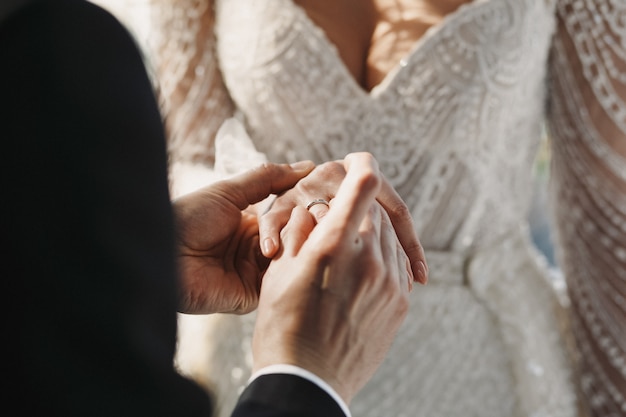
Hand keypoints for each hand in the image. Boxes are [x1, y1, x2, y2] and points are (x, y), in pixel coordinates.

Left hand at [173, 161, 314, 313]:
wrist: (162, 251)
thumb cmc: (189, 217)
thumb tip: (307, 166)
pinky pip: (278, 283)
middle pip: (293, 239)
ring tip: (309, 230)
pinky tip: (294, 251)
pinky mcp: (250, 296)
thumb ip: (268, 179)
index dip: (305, 208)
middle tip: (322, 215)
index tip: (325, 196)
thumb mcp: (230, 191)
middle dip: (306, 226)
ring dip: (298, 244)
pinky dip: (288, 267)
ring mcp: (252, 274)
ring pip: (290, 260)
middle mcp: (253, 251)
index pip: (289, 218)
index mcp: (250, 226)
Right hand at [252, 153, 410, 403]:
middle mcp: (369, 259)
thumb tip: (318, 210)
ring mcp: (389, 283)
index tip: (357, 160)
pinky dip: (384, 258)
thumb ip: (301, 232)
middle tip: (340, 220)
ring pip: (390, 238)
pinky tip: (364, 271)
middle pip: (375, 213)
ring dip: (372, 234)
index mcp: (333, 246)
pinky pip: (399, 265)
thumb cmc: (282, 326)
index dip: (362, 165)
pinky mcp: (400, 304)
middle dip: (358, 209)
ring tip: (348, 252)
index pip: (363, 186)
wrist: (308, 381)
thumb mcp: (280, 272)